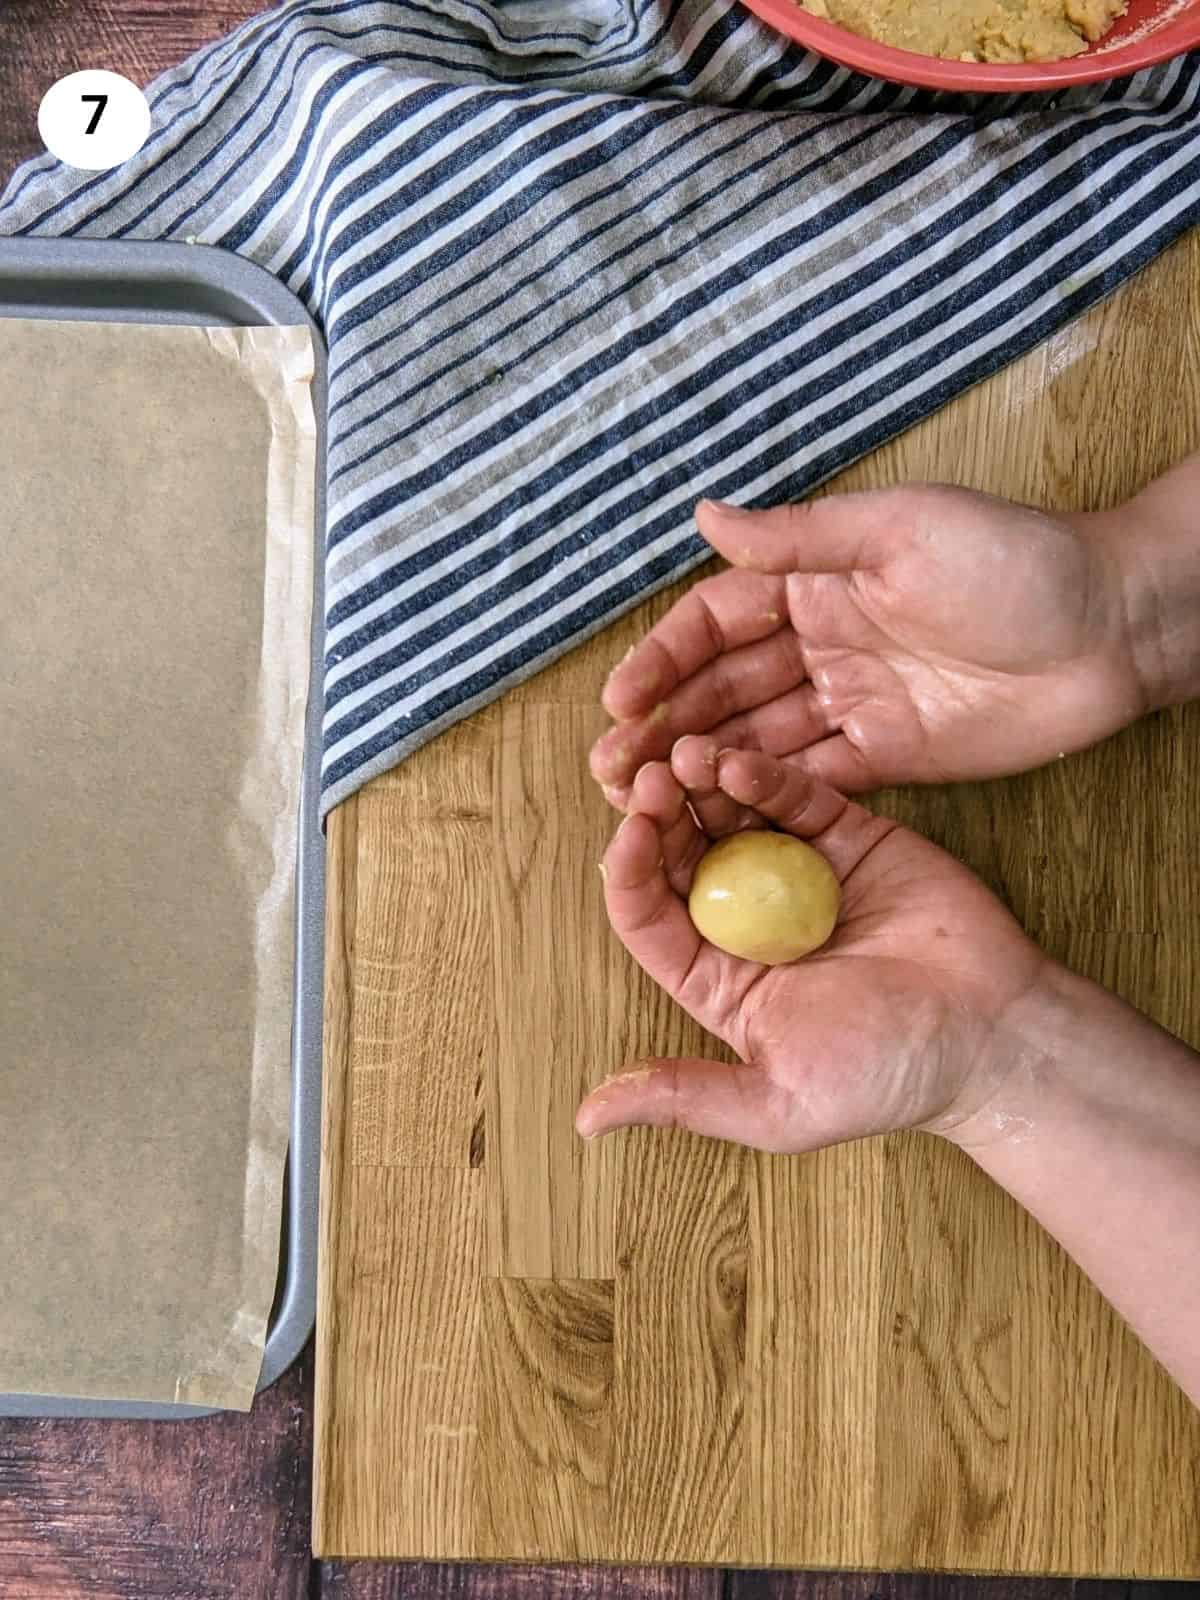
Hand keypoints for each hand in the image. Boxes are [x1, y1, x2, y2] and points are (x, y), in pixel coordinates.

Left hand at [576, 735, 1047, 1150]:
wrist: (995, 1037)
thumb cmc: (888, 1078)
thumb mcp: (776, 1104)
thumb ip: (686, 1098)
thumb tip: (588, 1120)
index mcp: (719, 978)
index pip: (651, 917)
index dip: (631, 875)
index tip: (626, 835)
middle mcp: (748, 920)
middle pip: (683, 856)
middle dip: (660, 817)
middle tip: (649, 779)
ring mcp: (796, 873)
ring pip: (732, 817)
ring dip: (702, 784)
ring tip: (686, 756)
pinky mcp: (847, 837)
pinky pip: (795, 799)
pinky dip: (766, 778)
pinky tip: (739, 763)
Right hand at [589, 486, 1146, 798]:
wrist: (1111, 631)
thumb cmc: (1014, 561)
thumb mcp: (899, 531)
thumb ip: (799, 538)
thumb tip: (704, 516)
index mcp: (818, 580)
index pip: (717, 620)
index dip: (664, 658)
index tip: (619, 699)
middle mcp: (823, 641)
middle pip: (724, 686)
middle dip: (663, 722)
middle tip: (610, 765)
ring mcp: (852, 702)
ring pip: (755, 736)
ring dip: (698, 763)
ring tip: (642, 796)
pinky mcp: (886, 756)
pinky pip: (809, 778)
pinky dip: (761, 794)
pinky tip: (714, 815)